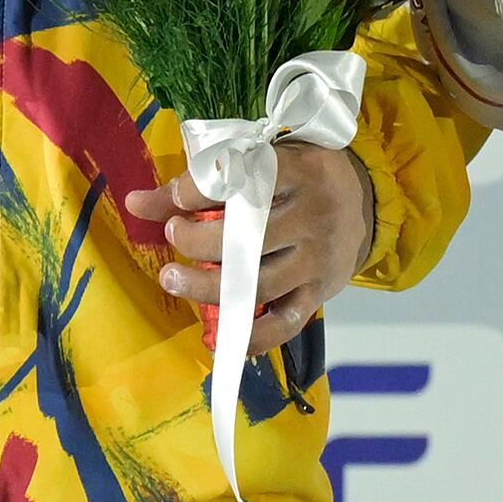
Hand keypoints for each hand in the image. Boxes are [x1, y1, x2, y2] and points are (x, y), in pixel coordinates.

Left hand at [125, 146, 374, 356]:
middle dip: (198, 241)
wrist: (368, 201)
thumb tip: (134, 201)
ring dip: (206, 288)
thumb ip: (200, 183)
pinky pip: (284, 324)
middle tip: (174, 234)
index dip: (200, 192)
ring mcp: (317, 259)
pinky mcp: (320, 293)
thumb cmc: (301, 176)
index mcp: (300, 172)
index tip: (176, 200)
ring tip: (172, 279)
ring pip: (257, 284)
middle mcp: (312, 216)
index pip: (245, 181)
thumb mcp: (264, 161)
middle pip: (247, 238)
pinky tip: (218, 339)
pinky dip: (251, 338)